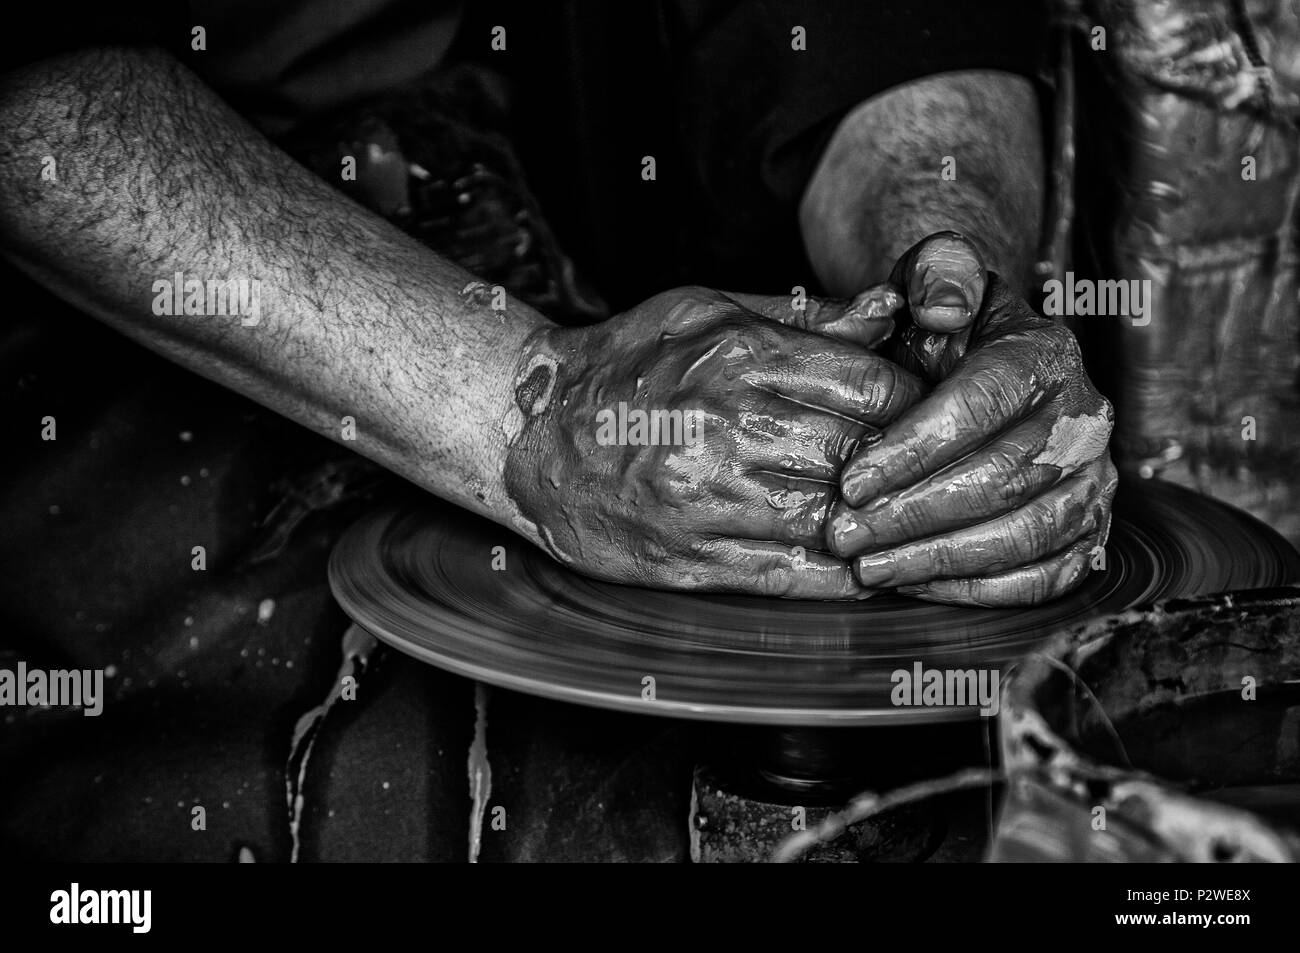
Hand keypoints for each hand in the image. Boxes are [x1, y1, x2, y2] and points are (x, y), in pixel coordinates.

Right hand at [503, 285, 924, 597]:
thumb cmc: (624, 364)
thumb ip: (800, 316)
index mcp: (739, 357)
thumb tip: (888, 312)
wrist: (528, 433)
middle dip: (906, 464)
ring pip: (837, 520)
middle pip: (864, 454)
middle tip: (929, 470)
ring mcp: (709, 501)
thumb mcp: (704, 310)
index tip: (927, 412)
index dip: (916, 402)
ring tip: (904, 519)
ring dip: (880, 525)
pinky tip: (868, 566)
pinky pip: (793, 576)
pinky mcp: (692, 558)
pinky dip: (843, 577)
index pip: (872, 385)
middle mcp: (729, 429)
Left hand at [828, 233, 1117, 606]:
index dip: (913, 450)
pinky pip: (1046, 575)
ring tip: (869, 567)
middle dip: (913, 514)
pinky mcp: (1089, 532)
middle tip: (844, 534)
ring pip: (1026, 534)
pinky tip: (916, 585)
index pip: (981, 406)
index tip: (850, 482)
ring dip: (940, 558)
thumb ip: (936, 272)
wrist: (978, 363)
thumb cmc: (942, 327)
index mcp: (1044, 353)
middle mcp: (1084, 418)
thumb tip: (942, 307)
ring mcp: (1094, 480)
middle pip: (1002, 479)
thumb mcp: (933, 277)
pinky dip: (982, 590)